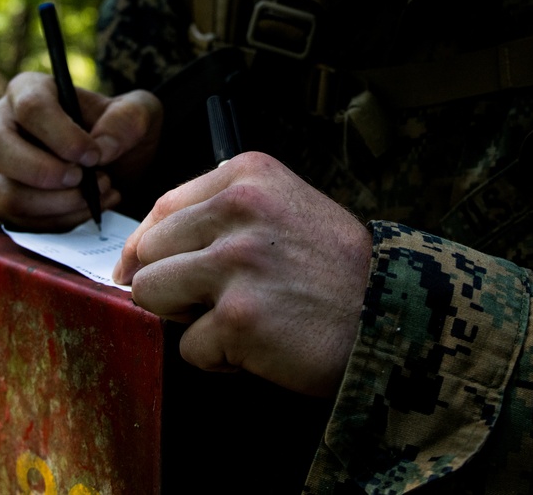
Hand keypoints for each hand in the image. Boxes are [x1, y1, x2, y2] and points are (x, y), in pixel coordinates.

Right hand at [0, 72, 161, 230]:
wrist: (114, 163)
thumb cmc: (118, 129)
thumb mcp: (138, 113)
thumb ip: (128, 120)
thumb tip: (102, 148)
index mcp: (28, 90)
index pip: (31, 107)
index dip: (63, 136)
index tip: (94, 156)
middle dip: (44, 173)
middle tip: (83, 179)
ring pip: (6, 194)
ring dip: (59, 204)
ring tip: (100, 193)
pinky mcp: (0, 201)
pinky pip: (20, 222)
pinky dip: (61, 221)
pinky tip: (90, 207)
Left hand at [115, 152, 372, 397]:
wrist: (394, 315)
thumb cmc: (337, 270)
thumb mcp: (286, 207)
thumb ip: (221, 214)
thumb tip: (137, 252)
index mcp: (248, 175)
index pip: (162, 208)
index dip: (152, 247)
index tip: (152, 270)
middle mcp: (239, 208)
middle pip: (148, 253)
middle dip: (173, 284)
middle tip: (222, 298)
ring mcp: (236, 262)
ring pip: (150, 294)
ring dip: (188, 318)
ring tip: (237, 319)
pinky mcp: (238, 316)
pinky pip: (189, 347)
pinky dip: (220, 358)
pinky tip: (261, 345)